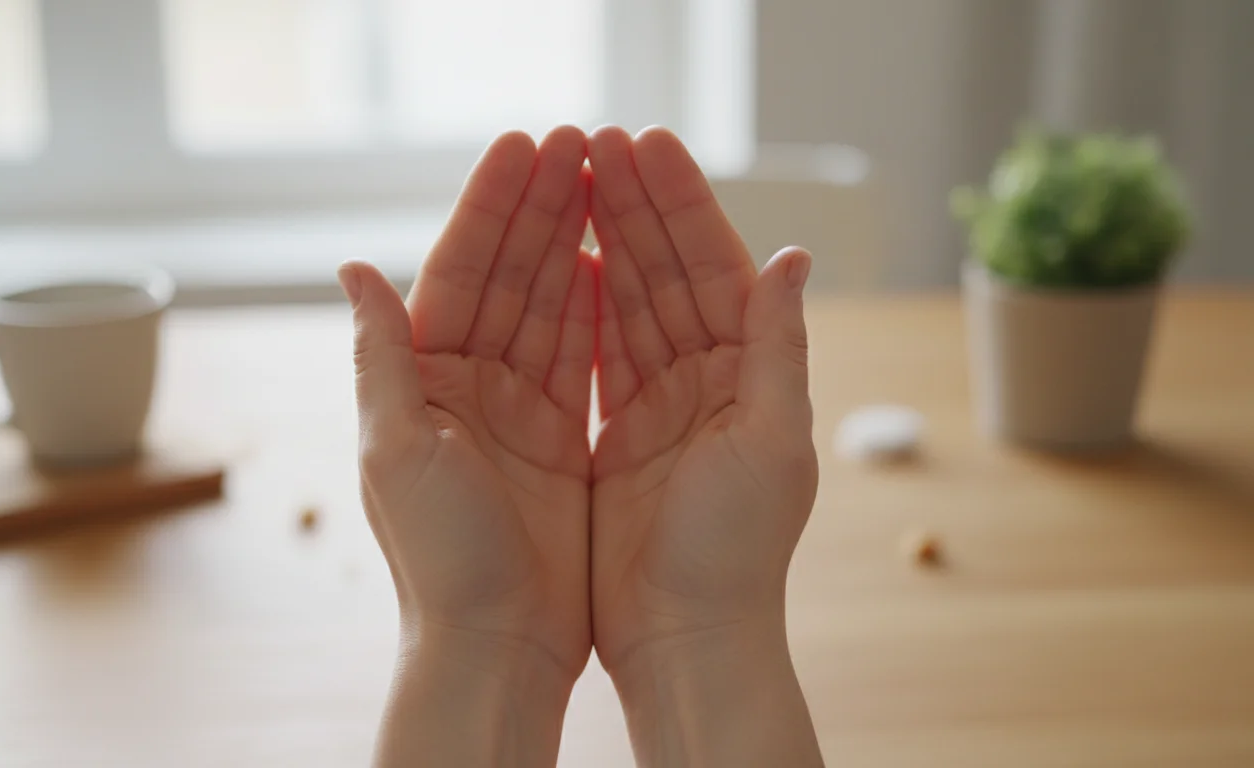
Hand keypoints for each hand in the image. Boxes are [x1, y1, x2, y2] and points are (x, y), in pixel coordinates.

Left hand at [340, 127, 594, 765]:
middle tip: (576, 141)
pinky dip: (594, 309)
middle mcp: (466, 387)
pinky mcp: (559, 440)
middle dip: (539, 207)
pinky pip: (579, 356)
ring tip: (600, 180)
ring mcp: (515, 411)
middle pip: (508, 275)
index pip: (459, 271)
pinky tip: (610, 264)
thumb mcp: (396, 450)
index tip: (525, 147)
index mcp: (423, 381)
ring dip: (571, 242)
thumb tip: (354, 267)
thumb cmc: (440, 559)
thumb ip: (382, 355)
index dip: (491, 206)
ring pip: (547, 305)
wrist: (496, 644)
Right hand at [588, 126, 823, 765]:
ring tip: (577, 178)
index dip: (681, 204)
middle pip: (668, 273)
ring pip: (632, 304)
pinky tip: (570, 263)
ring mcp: (664, 406)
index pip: (712, 267)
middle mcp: (709, 380)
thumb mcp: (772, 442)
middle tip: (599, 139)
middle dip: (636, 204)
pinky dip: (585, 307)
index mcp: (750, 374)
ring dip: (608, 240)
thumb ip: (776, 346)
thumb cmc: (739, 552)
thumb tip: (794, 256)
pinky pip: (600, 354)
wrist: (688, 637)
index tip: (645, 145)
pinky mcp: (621, 435)